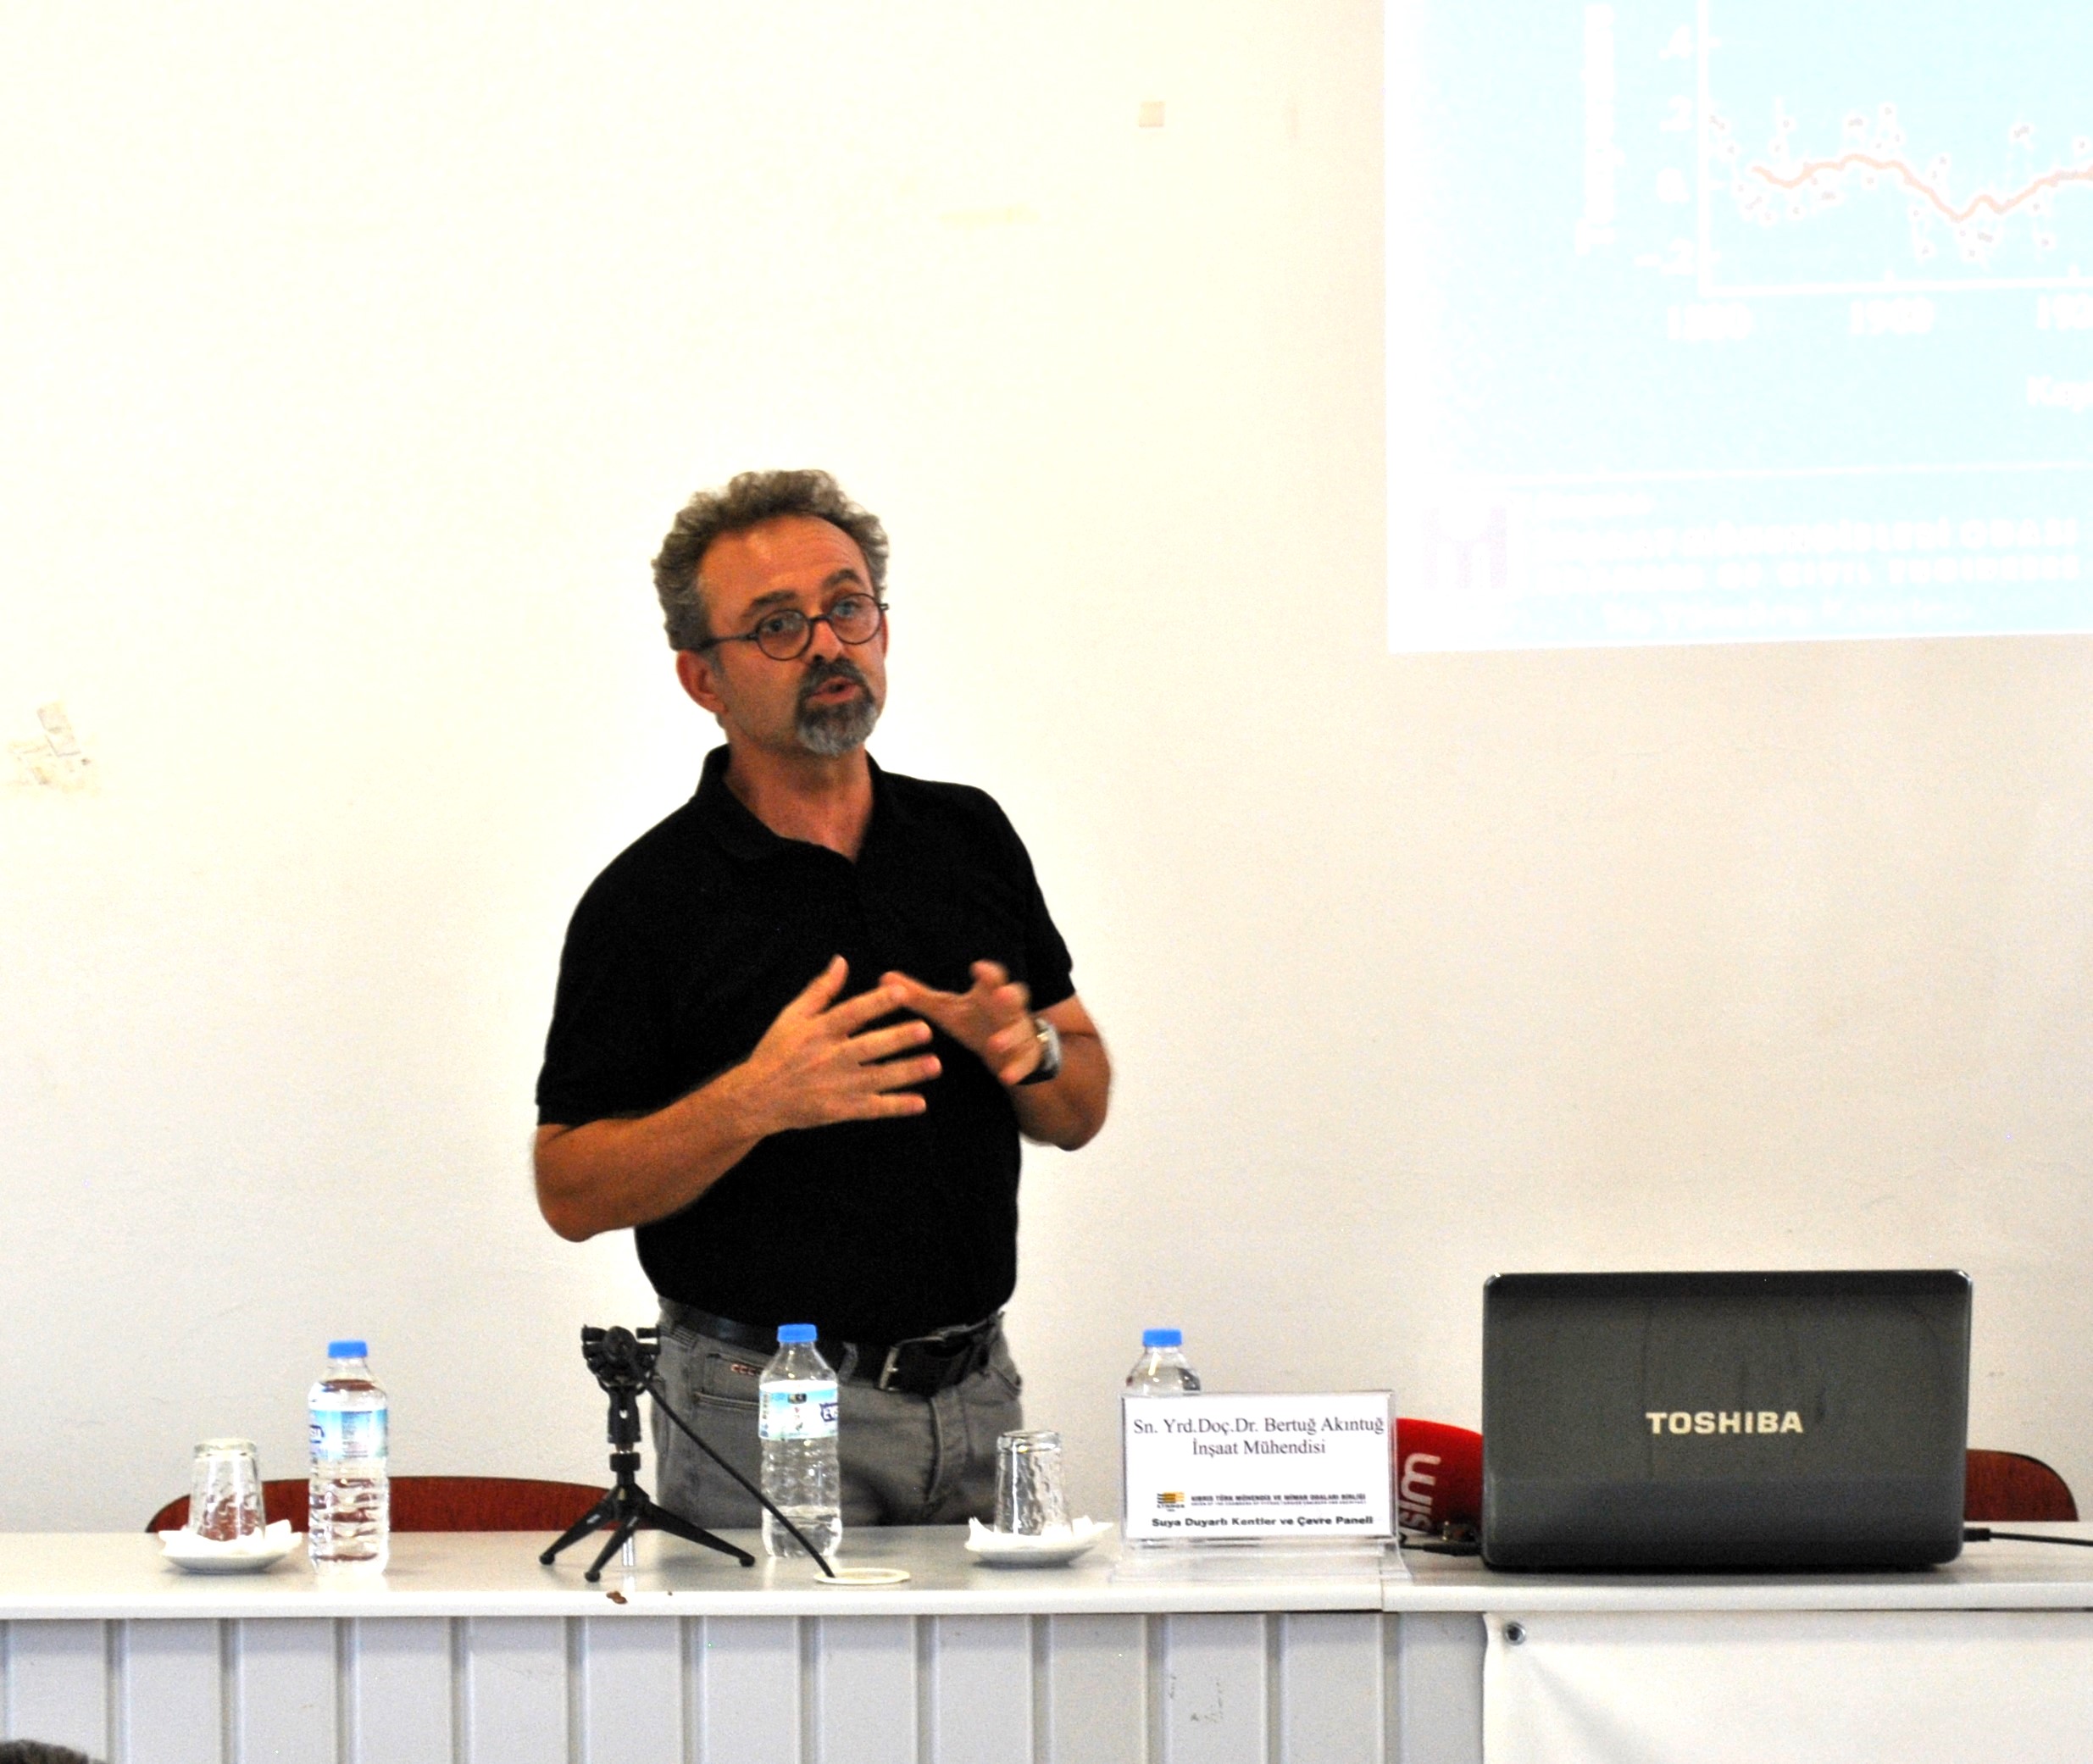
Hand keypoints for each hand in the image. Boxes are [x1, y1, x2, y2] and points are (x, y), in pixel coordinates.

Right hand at [733, 956, 939, 1132]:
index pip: (851, 1013)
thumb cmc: (775, 1051)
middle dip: (898, 1039)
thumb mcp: (792, 1016)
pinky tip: (920, 1103)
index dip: (876, 1003)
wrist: (755, 1098)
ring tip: (935, 1064)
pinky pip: (872, 1108)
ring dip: (907, 1072)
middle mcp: (828, 1058)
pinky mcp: (839, 1110)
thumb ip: (820, 990)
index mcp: (818, 1031)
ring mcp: (835, 1086)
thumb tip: (841, 960)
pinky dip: (895, 1106)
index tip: (901, 992)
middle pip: (868, 1046)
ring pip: (877, 1078)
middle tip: (927, 1030)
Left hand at [880, 960, 1041, 1087]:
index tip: (976, 968)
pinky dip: (1017, 1068)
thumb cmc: (974, 1021)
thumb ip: (918, 996)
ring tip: (995, 1044)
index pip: (992, 976)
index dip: (987, 972)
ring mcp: (1021, 1031)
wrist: (1009, 1049)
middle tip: (1001, 996)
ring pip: (1021, 1030)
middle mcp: (1009, 1009)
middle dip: (1009, 996)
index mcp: (989, 993)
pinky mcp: (1027, 1055)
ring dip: (1010, 1036)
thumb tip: (883, 977)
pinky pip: (1026, 1061)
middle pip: (1015, 996)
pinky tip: (1006, 1077)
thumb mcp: (947, 1010)